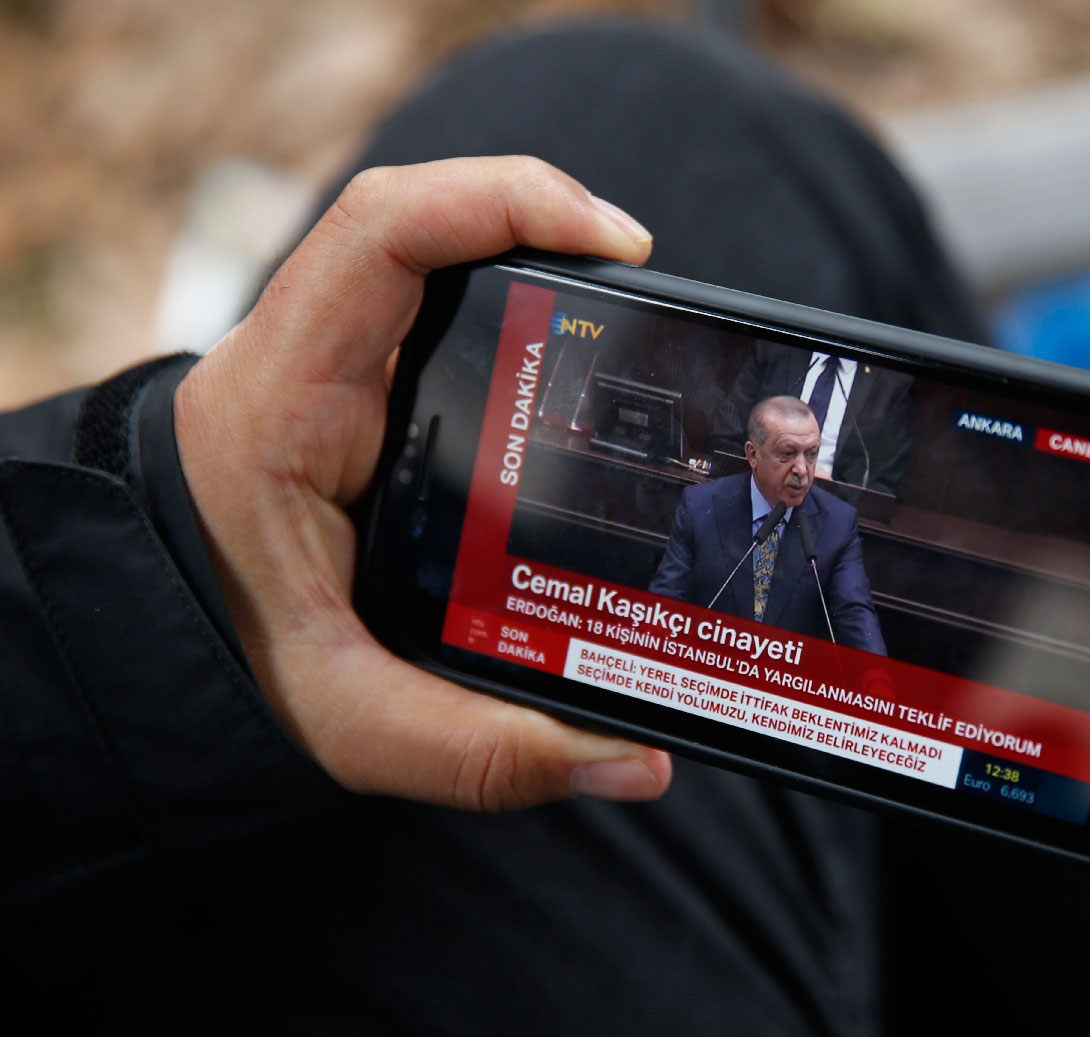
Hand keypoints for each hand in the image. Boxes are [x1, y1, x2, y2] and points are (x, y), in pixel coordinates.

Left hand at [174, 157, 671, 810]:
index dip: (500, 201)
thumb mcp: (349, 722)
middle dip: (545, 222)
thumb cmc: (228, 657)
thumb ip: (485, 751)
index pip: (381, 236)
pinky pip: (434, 298)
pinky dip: (508, 289)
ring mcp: (336, 362)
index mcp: (285, 402)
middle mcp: (308, 357)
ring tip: (627, 298)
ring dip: (531, 250)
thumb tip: (636, 762)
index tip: (612, 246)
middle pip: (426, 219)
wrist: (152, 634)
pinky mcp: (363, 384)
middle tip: (643, 284)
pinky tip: (571, 340)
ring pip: (435, 253)